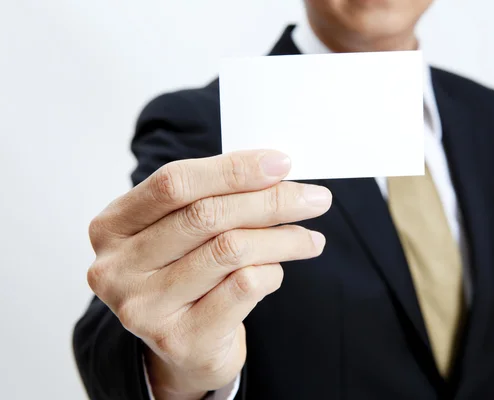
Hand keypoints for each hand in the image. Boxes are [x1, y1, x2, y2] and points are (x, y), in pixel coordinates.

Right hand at [87, 150, 331, 399]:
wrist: (184, 346)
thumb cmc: (186, 273)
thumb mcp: (184, 230)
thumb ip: (214, 198)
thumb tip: (277, 171)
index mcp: (112, 226)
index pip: (176, 183)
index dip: (233, 169)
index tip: (282, 163)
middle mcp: (117, 267)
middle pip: (206, 216)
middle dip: (271, 201)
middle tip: (315, 199)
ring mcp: (144, 307)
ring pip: (230, 250)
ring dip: (283, 238)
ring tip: (310, 238)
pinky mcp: (179, 338)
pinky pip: (243, 287)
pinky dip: (272, 272)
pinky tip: (278, 270)